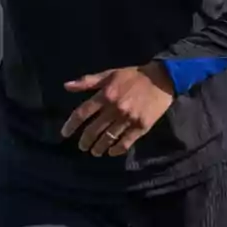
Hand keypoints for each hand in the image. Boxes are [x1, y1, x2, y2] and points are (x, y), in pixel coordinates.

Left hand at [60, 62, 175, 156]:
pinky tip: (111, 152)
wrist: (162, 79)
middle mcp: (114, 108)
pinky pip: (126, 142)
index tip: (65, 134)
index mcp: (105, 94)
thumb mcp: (109, 74)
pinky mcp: (141, 127)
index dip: (71, 125)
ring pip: (108, 138)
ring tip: (95, 152)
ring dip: (99, 147)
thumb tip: (66, 86)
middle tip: (82, 146)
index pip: (82, 113)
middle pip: (93, 129)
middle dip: (85, 141)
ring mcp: (128, 119)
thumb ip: (87, 81)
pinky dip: (117, 149)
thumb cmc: (132, 76)